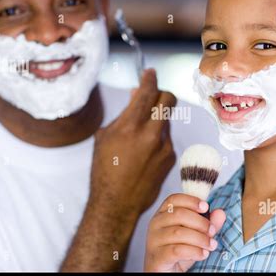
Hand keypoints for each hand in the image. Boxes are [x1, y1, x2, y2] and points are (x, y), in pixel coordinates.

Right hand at [89, 69, 176, 218]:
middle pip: (168, 99)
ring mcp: (164, 146)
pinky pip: (167, 137)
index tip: (150, 73)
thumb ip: (124, 115)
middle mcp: (151, 134)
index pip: (147, 91)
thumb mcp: (105, 137)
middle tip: (151, 96)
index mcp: (130, 126)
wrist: (117, 202)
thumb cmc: (105, 171)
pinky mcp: (170, 157)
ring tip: (139, 133)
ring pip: (167, 119)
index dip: (150, 78)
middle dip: (160, 93)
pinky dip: (158, 136)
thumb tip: (137, 97)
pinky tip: (145, 150)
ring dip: (156, 118)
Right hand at [145, 194, 225, 271]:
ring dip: (200, 238)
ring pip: (178, 232)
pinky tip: (203, 254)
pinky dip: (194, 251)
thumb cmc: (179, 249)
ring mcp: (154, 240)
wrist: (165, 272)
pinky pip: (177, 250)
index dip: (191, 200)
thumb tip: (220, 212)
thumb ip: (208, 223)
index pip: (174, 199)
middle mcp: (155, 224)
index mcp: (163, 214)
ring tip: (211, 245)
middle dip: (200, 222)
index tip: (206, 206)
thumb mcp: (196, 235)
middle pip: (179, 214)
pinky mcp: (157, 256)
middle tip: (212, 231)